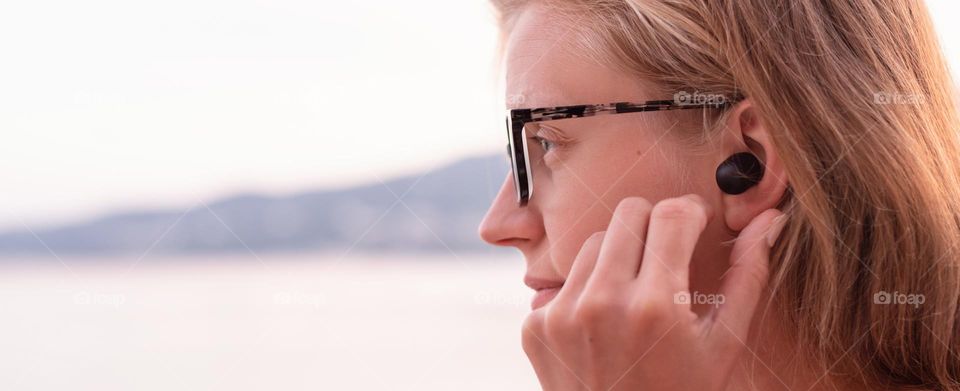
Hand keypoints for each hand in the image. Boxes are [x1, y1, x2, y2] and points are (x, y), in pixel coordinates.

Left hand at [520, 194, 785, 390]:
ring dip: (620, 258)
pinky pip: (566, 280)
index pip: (672, 213)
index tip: (696, 227)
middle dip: (654, 227)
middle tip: (668, 259)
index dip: (691, 214)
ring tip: (637, 299)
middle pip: (628, 213)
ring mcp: (561, 314)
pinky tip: (605, 327)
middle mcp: (601, 303)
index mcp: (655, 306)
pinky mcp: (535, 325)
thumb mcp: (724, 346)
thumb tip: (771, 219)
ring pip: (595, 242)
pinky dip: (588, 292)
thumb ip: (747, 276)